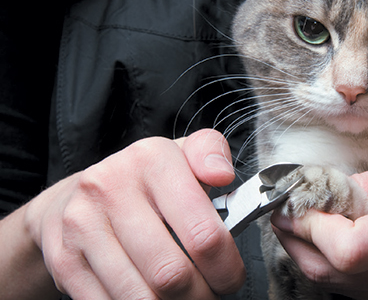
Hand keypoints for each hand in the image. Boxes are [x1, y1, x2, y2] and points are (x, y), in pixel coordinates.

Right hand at [21, 129, 244, 298]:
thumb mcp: (181, 154)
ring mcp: (82, 226)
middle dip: (200, 295)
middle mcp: (111, 188)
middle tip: (209, 293)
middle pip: (172, 273)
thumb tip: (222, 174)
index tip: (231, 277)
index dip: (226, 267)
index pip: (203, 233)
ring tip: (184, 297)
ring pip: (142, 297)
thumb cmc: (141, 182)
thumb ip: (212, 154)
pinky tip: (151, 296)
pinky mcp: (64, 260)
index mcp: (151, 160)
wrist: (73, 197)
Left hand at [272, 148, 367, 298]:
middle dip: (298, 239)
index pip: (352, 248)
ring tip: (301, 220)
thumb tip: (331, 190)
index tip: (298, 199)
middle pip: (336, 272)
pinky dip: (336, 267)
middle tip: (286, 208)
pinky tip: (331, 240)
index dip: (313, 227)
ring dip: (311, 253)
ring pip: (343, 285)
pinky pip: (363, 290)